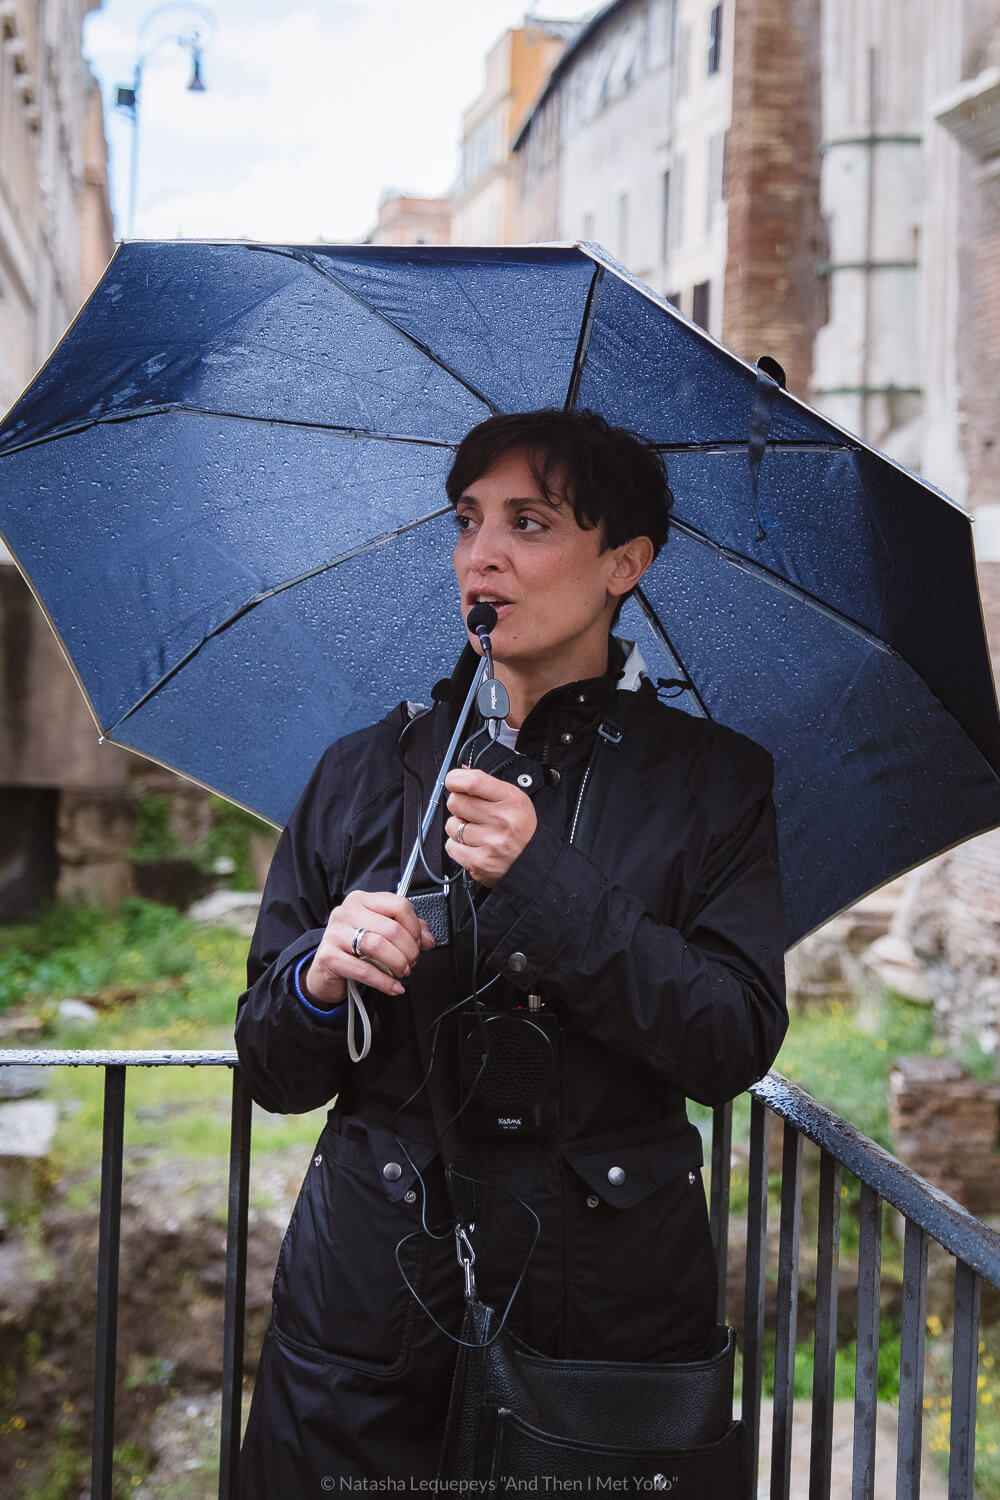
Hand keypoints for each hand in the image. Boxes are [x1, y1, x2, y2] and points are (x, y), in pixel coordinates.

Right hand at [301, 890, 434, 1006]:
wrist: (325, 970)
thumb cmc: (354, 948)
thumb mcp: (381, 933)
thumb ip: (407, 930)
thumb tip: (428, 939)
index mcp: (361, 900)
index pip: (398, 904)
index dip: (415, 927)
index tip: (419, 942)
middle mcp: (346, 912)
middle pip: (391, 929)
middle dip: (409, 950)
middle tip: (412, 961)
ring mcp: (335, 933)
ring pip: (377, 946)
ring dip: (398, 963)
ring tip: (403, 972)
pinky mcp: (329, 956)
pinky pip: (364, 970)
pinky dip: (385, 982)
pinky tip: (393, 987)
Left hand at [444, 767, 536, 887]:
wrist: (536, 862)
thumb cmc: (522, 829)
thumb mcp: (514, 800)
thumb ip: (486, 785)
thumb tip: (461, 772)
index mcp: (512, 800)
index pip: (472, 781)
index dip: (455, 780)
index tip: (454, 782)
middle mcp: (502, 820)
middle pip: (455, 802)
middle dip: (459, 806)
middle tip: (472, 813)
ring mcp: (490, 843)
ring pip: (451, 825)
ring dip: (459, 828)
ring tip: (477, 832)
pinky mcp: (479, 862)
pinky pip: (451, 846)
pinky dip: (458, 846)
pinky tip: (474, 846)